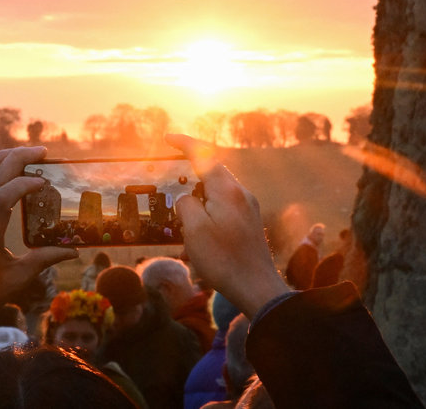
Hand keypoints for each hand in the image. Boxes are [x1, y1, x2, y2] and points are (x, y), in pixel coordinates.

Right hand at [166, 134, 288, 318]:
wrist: (257, 288)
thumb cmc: (224, 260)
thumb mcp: (194, 230)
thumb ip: (186, 205)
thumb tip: (186, 198)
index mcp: (228, 191)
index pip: (204, 155)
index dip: (185, 143)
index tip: (168, 138)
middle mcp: (241, 194)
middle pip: (212, 171)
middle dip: (190, 172)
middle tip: (171, 179)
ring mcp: (248, 208)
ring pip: (217, 192)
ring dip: (198, 199)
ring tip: (183, 220)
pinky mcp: (249, 223)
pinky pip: (224, 208)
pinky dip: (207, 213)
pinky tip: (199, 235)